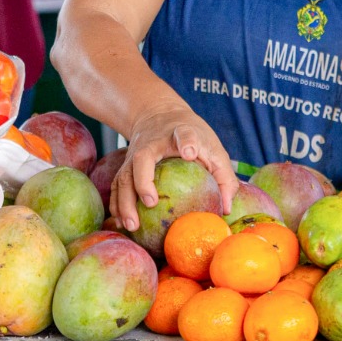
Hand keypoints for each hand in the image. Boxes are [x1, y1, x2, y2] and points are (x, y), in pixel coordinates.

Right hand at [112, 105, 238, 231]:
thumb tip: (225, 209)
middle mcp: (153, 143)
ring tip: (131, 225)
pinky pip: (117, 186)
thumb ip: (223, 176)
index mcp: (181, 133)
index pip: (185, 134)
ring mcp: (135, 153)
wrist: (158, 115)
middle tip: (150, 202)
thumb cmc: (192, 136)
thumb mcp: (212, 148)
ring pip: (124, 176)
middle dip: (143, 180)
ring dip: (124, 201)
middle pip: (142, 158)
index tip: (189, 152)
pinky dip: (116, 205)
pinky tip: (121, 224)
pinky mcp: (125, 165)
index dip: (187, 142)